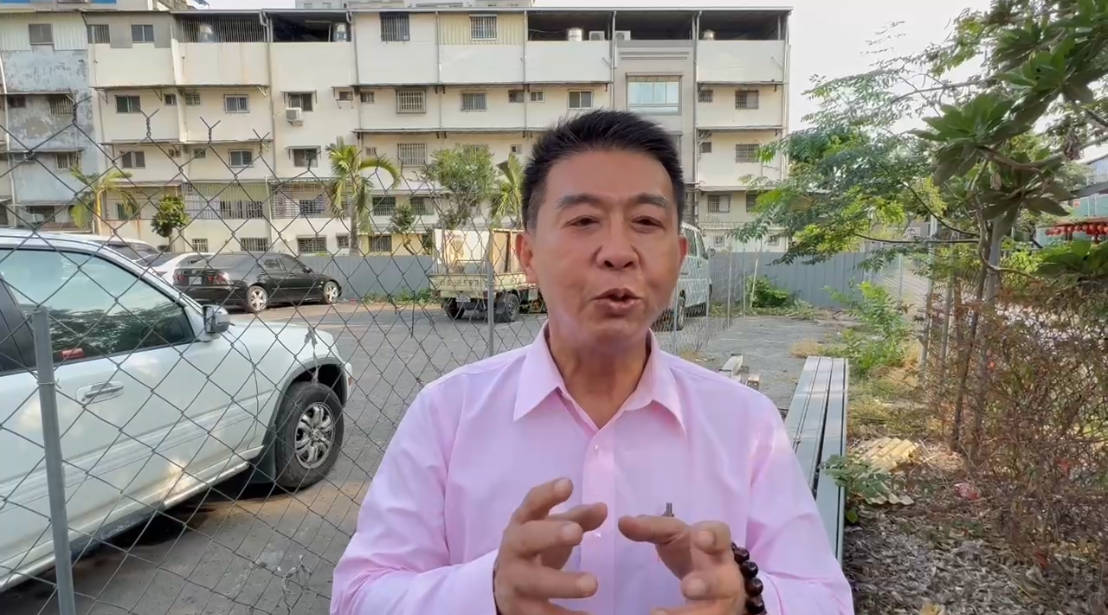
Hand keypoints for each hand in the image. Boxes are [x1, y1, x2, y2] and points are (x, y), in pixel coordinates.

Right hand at [493, 478, 607, 614]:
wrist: (505, 587)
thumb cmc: (535, 550)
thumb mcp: (551, 531)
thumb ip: (577, 519)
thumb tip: (603, 508)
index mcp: (522, 525)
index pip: (531, 504)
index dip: (547, 494)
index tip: (568, 484)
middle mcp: (513, 551)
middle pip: (526, 540)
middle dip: (549, 535)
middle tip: (576, 533)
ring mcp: (514, 582)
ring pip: (534, 582)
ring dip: (562, 583)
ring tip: (592, 584)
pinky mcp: (520, 611)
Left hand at [618, 515, 744, 614]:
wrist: (714, 580)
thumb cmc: (691, 551)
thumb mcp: (674, 535)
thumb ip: (651, 528)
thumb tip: (623, 522)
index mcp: (716, 546)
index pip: (721, 536)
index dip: (713, 536)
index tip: (700, 538)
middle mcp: (725, 575)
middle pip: (722, 581)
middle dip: (708, 584)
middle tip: (687, 587)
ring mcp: (722, 601)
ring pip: (713, 611)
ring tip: (657, 614)